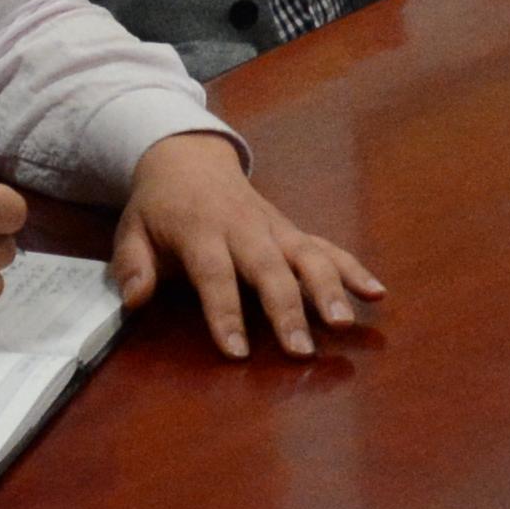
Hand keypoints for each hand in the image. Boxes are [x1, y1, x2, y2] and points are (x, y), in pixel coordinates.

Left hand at [108, 128, 381, 358]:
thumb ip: (133, 265)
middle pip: (269, 270)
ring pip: (307, 256)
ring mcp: (274, 228)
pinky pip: (327, 247)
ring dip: (329, 289)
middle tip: (301, 351)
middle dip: (287, 310)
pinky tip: (377, 292)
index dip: (225, 313)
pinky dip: (353, 268)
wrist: (189, 157)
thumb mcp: (132, 230)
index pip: (215, 275)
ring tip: (345, 324)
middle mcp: (244, 228)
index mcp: (200, 231)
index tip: (237, 352)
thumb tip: (134, 300)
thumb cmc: (159, 206)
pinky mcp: (292, 230)